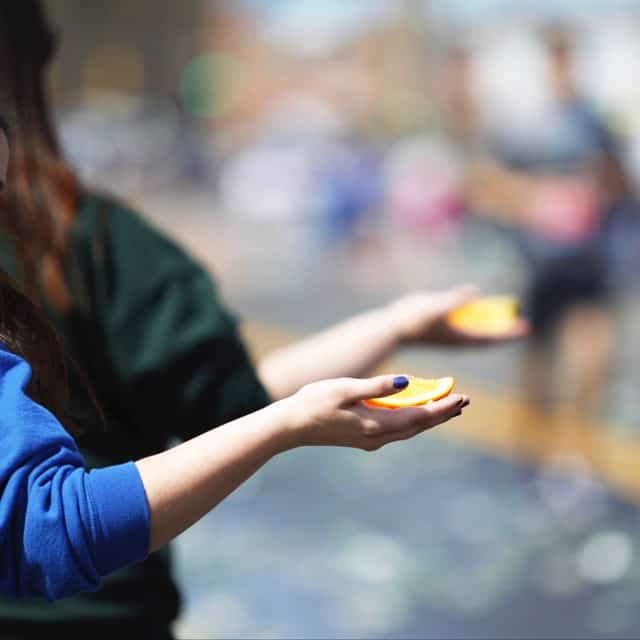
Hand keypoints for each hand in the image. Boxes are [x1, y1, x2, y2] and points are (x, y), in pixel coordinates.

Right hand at [282, 375, 469, 451]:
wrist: (291, 426)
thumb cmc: (314, 402)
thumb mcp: (345, 388)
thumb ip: (377, 386)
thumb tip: (408, 381)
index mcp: (375, 424)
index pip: (419, 416)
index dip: (443, 407)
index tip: (462, 397)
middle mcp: (377, 437)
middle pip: (419, 426)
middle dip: (442, 413)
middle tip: (464, 400)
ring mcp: (370, 440)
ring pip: (409, 429)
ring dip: (430, 417)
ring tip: (448, 406)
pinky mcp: (364, 438)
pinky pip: (397, 429)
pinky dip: (413, 420)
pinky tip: (416, 411)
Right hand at [387, 284, 529, 345]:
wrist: (394, 326)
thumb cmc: (414, 320)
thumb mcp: (436, 308)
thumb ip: (455, 300)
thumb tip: (475, 292)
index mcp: (460, 337)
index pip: (490, 336)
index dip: (508, 332)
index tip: (525, 328)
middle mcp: (458, 335)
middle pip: (487, 332)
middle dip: (503, 328)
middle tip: (523, 325)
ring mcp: (450, 328)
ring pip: (475, 325)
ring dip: (490, 319)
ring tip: (505, 313)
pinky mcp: (441, 320)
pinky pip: (463, 317)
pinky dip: (474, 312)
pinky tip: (478, 302)